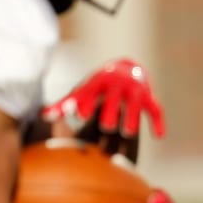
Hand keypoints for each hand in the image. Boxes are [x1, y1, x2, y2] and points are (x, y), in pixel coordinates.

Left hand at [43, 58, 165, 138]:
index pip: (91, 92)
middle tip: (107, 127)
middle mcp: (117, 84)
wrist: (127, 67)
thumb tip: (44, 116)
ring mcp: (134, 90)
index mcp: (98, 82)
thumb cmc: (99, 85)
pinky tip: (158, 136)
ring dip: (133, 118)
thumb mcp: (83, 90)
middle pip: (115, 98)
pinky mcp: (149, 97)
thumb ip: (65, 103)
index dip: (87, 103)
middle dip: (112, 111)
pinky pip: (156, 109)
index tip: (81, 116)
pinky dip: (157, 122)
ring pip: (136, 104)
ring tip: (128, 133)